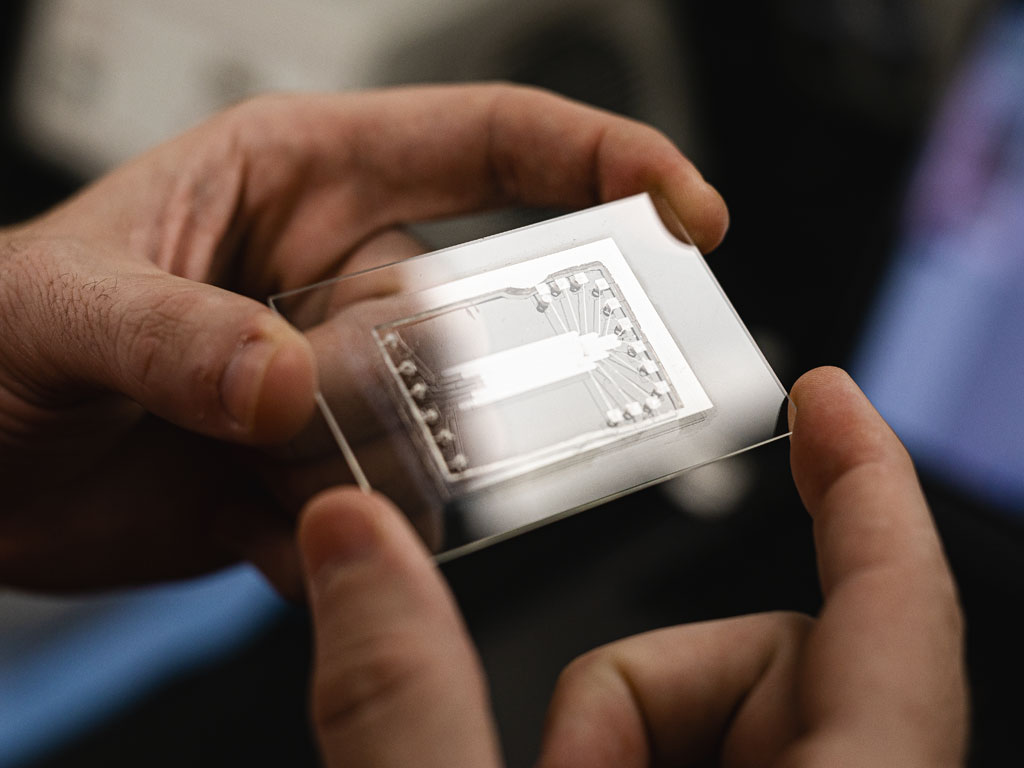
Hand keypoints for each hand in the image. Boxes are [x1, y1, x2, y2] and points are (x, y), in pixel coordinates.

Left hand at [0, 84, 726, 591]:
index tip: (686, 212)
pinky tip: (253, 526)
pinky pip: (377, 513)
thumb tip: (288, 380)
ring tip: (255, 471)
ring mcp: (331, 380)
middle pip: (465, 321)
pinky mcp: (314, 472)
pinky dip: (331, 539)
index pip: (489, 145)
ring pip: (432, 432)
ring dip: (360, 471)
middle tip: (318, 411)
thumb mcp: (54, 310)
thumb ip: (176, 337)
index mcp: (299, 181)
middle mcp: (332, 278)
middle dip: (420, 382)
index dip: (603, 161)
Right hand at [297, 366, 966, 766]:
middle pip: (778, 654)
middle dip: (643, 687)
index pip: (898, 606)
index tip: (828, 398)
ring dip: (620, 737)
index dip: (867, 481)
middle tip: (552, 766)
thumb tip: (350, 539)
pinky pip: (711, 755)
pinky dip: (629, 763)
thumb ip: (399, 703)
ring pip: (728, 709)